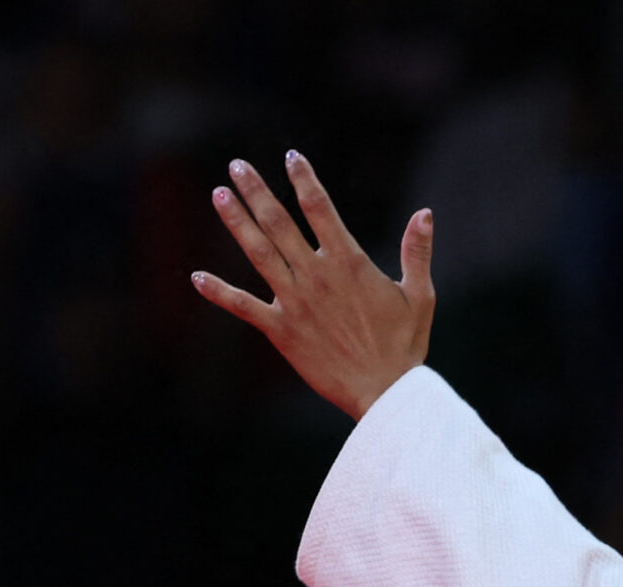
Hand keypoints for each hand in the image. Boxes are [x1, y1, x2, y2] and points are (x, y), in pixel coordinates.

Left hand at [192, 153, 435, 419]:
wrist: (386, 393)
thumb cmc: (405, 346)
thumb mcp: (421, 296)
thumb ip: (417, 252)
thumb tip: (425, 214)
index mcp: (348, 263)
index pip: (320, 208)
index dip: (303, 179)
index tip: (291, 157)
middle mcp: (315, 276)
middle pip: (279, 222)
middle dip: (256, 190)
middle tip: (236, 165)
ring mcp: (294, 302)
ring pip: (258, 252)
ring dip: (236, 222)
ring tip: (219, 195)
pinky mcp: (281, 330)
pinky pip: (243, 307)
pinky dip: (219, 292)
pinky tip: (196, 277)